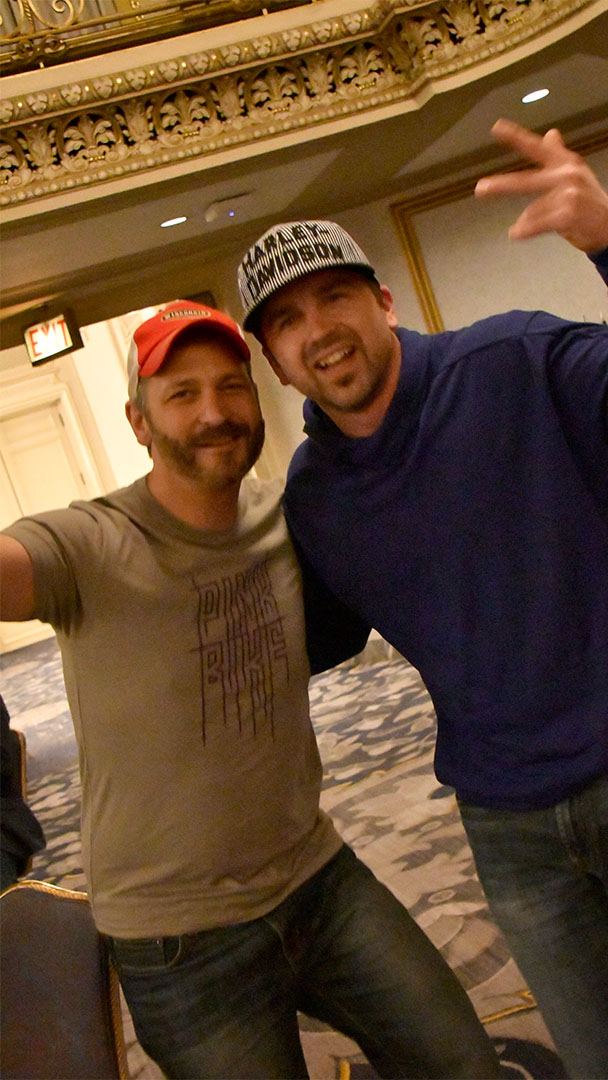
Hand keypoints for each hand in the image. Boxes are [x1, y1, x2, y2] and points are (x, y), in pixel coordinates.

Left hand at [475, 119, 607, 253]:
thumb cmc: (589, 201)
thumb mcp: (575, 174)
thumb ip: (558, 155)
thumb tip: (550, 133)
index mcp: (566, 162)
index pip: (538, 147)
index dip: (516, 137)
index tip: (496, 127)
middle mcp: (568, 174)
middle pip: (526, 181)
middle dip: (502, 186)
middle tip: (480, 189)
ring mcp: (569, 194)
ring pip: (531, 211)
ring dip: (525, 223)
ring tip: (525, 229)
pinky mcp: (568, 214)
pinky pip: (536, 224)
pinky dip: (524, 231)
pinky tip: (516, 234)